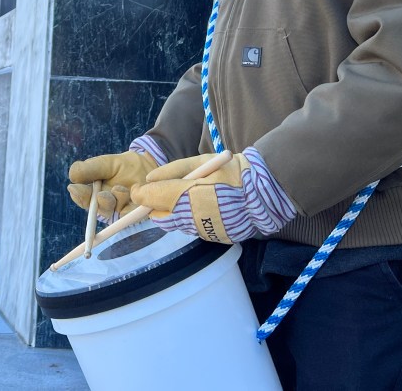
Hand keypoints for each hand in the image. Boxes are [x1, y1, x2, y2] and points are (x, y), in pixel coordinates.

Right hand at [68, 150, 158, 221]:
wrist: (151, 166)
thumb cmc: (126, 166)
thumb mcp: (108, 163)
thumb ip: (91, 168)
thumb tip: (72, 175)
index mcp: (95, 193)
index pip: (83, 198)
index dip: (78, 195)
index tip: (75, 188)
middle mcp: (107, 205)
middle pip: (97, 209)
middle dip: (99, 202)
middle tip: (101, 195)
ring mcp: (121, 211)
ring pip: (113, 211)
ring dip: (116, 200)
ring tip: (121, 188)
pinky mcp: (135, 215)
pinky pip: (130, 216)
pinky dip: (130, 207)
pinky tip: (134, 194)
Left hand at [130, 149, 294, 243]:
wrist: (264, 190)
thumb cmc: (230, 171)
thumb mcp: (201, 162)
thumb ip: (172, 172)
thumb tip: (147, 181)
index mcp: (189, 194)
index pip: (153, 199)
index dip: (142, 195)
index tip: (137, 190)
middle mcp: (194, 217)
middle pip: (161, 217)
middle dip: (157, 207)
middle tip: (161, 194)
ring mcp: (204, 230)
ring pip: (178, 224)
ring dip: (176, 213)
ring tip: (192, 196)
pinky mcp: (215, 238)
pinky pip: (195, 229)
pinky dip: (194, 220)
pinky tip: (207, 207)